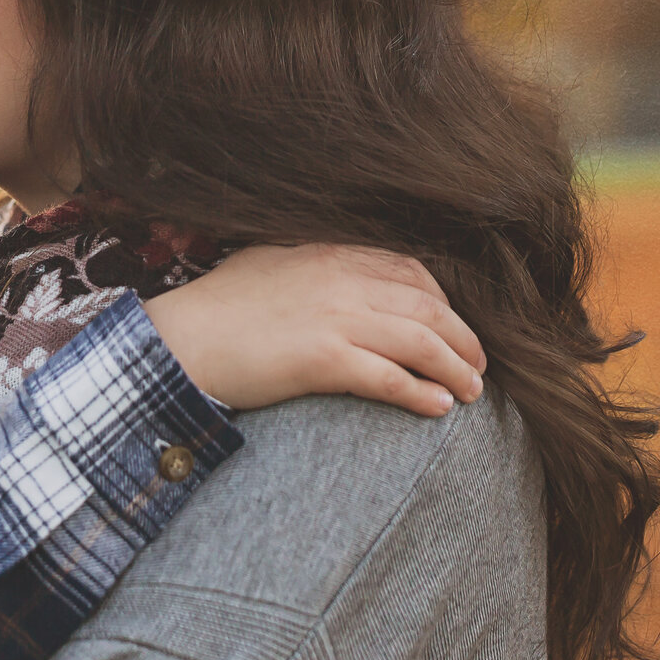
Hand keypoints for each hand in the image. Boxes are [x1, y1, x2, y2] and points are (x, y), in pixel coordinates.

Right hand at [141, 244, 488, 417]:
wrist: (180, 339)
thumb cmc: (221, 308)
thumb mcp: (274, 263)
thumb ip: (317, 265)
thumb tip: (349, 279)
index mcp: (331, 251)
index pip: (411, 271)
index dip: (445, 303)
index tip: (457, 329)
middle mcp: (340, 278)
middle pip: (428, 307)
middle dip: (464, 339)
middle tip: (479, 367)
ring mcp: (333, 317)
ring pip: (420, 341)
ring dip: (456, 369)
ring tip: (472, 393)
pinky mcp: (322, 359)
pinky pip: (389, 377)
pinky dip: (422, 393)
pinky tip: (439, 408)